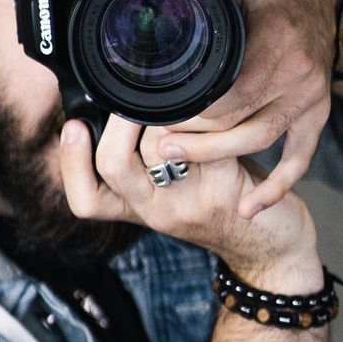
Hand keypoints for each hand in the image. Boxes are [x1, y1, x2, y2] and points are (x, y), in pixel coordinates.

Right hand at [58, 114, 318, 280]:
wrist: (272, 249)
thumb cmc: (218, 205)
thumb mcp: (171, 194)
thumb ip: (143, 163)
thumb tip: (116, 102)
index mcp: (138, 209)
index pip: (86, 200)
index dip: (70, 164)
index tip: (71, 127)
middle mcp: (157, 210)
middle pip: (114, 166)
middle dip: (119, 122)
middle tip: (132, 97)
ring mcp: (189, 201)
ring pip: (161, 143)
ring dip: (167, 110)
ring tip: (176, 92)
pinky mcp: (225, 185)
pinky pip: (206, 138)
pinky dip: (206, 113)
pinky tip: (212, 97)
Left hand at [147, 0, 339, 218]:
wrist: (327, 6)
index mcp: (275, 35)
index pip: (226, 88)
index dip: (187, 106)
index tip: (150, 111)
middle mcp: (297, 71)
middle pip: (237, 120)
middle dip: (192, 135)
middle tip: (151, 142)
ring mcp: (310, 98)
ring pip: (259, 141)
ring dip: (217, 156)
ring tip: (173, 160)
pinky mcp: (317, 116)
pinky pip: (299, 159)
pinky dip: (276, 185)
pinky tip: (251, 206)